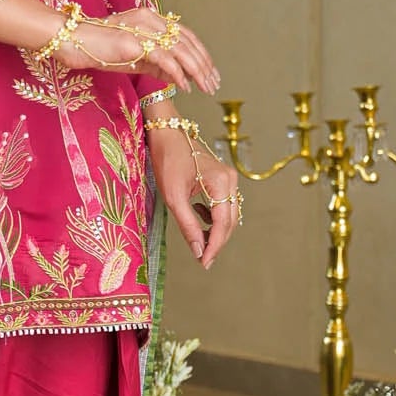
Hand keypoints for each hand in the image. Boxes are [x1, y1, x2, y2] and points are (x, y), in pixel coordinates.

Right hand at [55, 9, 219, 94]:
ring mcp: (143, 29)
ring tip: (205, 88)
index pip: (185, 35)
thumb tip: (177, 76)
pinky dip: (177, 73)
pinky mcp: (135, 42)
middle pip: (187, 42)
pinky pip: (164, 59)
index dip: (201, 54)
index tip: (210, 73)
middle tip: (214, 84)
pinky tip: (184, 86)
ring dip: (197, 71)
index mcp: (152, 19)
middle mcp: (151, 19)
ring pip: (180, 50)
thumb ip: (155, 64)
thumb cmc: (99, 49)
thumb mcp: (133, 58)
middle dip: (204, 65)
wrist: (72, 42)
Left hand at [147, 126, 240, 269]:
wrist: (166, 133)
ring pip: (227, 214)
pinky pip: (222, 205)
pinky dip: (212, 217)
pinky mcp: (221, 179)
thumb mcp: (173, 195)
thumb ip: (187, 224)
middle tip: (202, 259)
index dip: (215, 245)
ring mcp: (228, 178)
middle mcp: (230, 180)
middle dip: (216, 241)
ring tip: (197, 240)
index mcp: (221, 182)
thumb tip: (197, 250)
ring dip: (214, 230)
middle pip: (230, 221)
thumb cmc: (167, 159)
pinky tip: (197, 215)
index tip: (205, 262)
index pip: (223, 223)